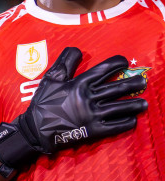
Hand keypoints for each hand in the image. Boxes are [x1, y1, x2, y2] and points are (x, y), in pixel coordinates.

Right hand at [0, 46, 146, 173]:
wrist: (36, 130)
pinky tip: (132, 119)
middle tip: (142, 81)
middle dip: (133, 83)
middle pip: (118, 88)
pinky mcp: (95, 130)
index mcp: (79, 84)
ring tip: (143, 103)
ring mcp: (93, 115)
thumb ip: (64, 63)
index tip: (124, 62)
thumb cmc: (43, 103)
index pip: (104, 69)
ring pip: (121, 107)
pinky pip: (116, 126)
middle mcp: (89, 98)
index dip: (117, 64)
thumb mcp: (50, 79)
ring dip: (135, 104)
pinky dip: (127, 122)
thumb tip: (77, 50)